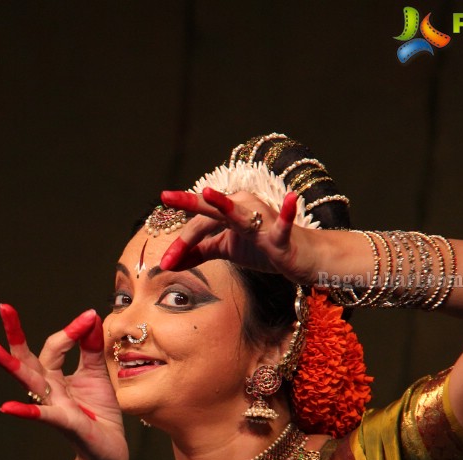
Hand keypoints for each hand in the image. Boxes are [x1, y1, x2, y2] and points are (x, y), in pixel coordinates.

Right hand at [0, 304, 127, 459]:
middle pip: (27, 358)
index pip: (55, 345)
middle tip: (4, 307)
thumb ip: (91, 348)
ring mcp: (53, 405)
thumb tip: (90, 317)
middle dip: (15, 333)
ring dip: (10, 364)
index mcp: (54, 376)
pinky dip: (25, 411)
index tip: (89, 315)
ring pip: (29, 381)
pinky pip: (43, 415)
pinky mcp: (65, 423)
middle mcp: (48, 389)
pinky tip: (6, 408)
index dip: (71, 330)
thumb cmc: (99, 413)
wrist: (110, 450)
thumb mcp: (97, 374)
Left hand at [158, 188, 319, 283]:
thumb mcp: (225, 249)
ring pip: (237, 215)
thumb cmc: (262, 249)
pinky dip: (286, 213)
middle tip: (166, 197)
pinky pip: (282, 225)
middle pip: (211, 210)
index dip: (180, 243)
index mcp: (228, 212)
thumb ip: (199, 252)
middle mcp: (243, 208)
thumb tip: (170, 261)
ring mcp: (262, 220)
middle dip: (188, 206)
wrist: (298, 257)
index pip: (198, 224)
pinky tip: (291, 198)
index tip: (164, 263)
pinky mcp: (280, 235)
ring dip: (224, 205)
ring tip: (209, 194)